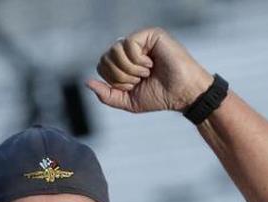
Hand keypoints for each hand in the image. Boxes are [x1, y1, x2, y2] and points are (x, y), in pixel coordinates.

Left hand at [86, 27, 213, 113]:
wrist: (181, 94)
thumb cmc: (158, 96)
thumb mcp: (126, 101)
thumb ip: (106, 94)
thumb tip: (87, 82)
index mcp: (124, 62)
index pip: (101, 65)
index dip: (111, 80)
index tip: (130, 86)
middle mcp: (130, 49)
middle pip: (105, 58)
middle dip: (119, 76)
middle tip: (138, 80)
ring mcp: (141, 40)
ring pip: (114, 51)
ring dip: (128, 70)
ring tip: (145, 72)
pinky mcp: (151, 34)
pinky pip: (128, 44)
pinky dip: (136, 60)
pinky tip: (150, 64)